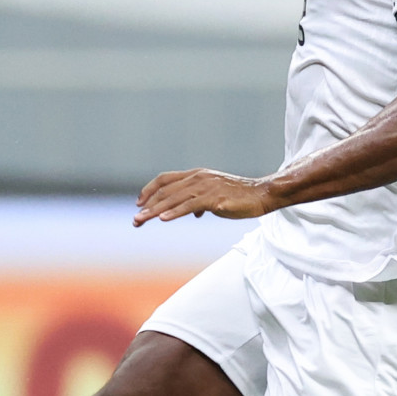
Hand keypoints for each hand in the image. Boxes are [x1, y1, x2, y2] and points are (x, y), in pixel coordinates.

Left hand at [134, 169, 274, 225]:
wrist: (261, 195)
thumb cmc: (238, 196)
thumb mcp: (214, 196)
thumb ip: (199, 201)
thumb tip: (192, 213)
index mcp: (196, 175)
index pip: (165, 179)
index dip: (150, 190)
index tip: (139, 203)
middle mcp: (197, 178)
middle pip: (165, 191)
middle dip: (147, 206)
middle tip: (135, 220)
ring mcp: (205, 187)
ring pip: (173, 199)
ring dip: (155, 211)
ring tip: (141, 220)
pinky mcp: (214, 199)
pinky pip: (190, 205)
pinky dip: (175, 212)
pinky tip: (163, 219)